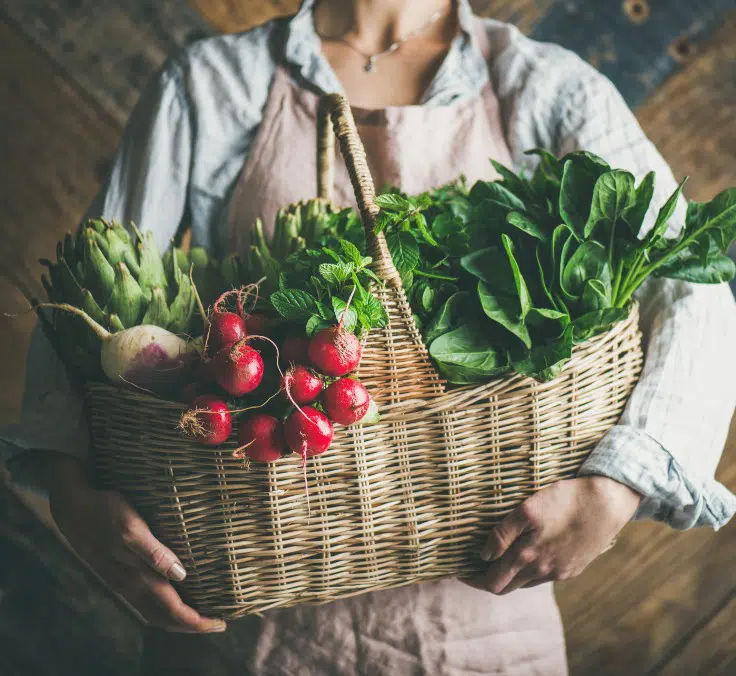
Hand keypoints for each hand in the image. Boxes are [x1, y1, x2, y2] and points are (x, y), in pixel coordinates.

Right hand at [47, 454, 225, 632]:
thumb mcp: (130, 528)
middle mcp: (128, 586)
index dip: (195, 621)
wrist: (71, 508)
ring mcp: (121, 581)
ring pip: (152, 611)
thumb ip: (154, 553)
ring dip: (177, 618)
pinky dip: (163, 606)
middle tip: (217, 623)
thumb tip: (181, 575)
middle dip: (190, 625)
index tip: (219, 623)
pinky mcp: (117, 573)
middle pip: (163, 618)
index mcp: (135, 578)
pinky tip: (172, 594)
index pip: (171, 609)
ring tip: (199, 614)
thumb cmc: (104, 513)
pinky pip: (144, 600)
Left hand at [464, 476, 640, 594]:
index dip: (473, 580)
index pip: (492, 583)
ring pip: (524, 583)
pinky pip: (543, 577)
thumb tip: (483, 555)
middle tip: (472, 567)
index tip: (459, 571)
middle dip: (486, 580)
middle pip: (506, 587)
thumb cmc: (564, 500)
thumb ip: (502, 534)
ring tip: (496, 559)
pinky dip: (527, 571)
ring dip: (508, 575)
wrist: (606, 502)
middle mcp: (542, 571)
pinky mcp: (573, 568)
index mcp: (527, 557)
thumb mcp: (527, 510)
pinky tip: (525, 554)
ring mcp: (559, 572)